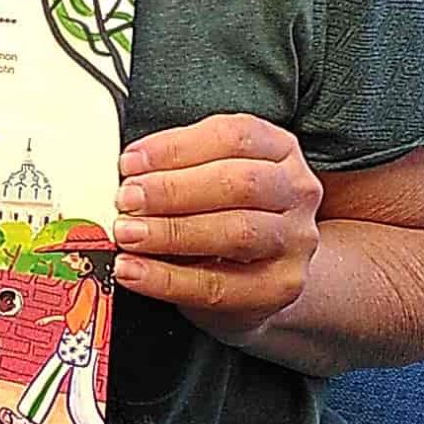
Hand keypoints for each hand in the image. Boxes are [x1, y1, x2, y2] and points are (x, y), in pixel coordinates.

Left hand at [113, 114, 321, 342]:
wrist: (261, 277)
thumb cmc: (226, 215)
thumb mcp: (208, 178)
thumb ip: (177, 169)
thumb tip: (128, 174)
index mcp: (278, 150)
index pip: (234, 136)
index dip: (177, 147)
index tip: (131, 162)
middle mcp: (296, 191)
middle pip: (240, 183)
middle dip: (173, 190)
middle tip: (127, 200)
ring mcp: (294, 240)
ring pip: (236, 232)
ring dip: (171, 232)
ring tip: (128, 234)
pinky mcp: (279, 287)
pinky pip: (219, 285)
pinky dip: (167, 279)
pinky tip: (135, 271)